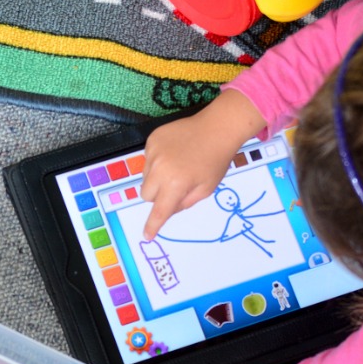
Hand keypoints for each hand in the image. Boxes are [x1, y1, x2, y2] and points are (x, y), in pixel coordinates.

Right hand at [140, 90, 265, 239]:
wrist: (217, 128)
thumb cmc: (215, 161)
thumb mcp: (206, 189)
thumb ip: (184, 203)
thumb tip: (168, 209)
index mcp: (176, 185)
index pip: (159, 211)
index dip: (153, 225)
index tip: (147, 235)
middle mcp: (160, 170)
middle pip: (146, 195)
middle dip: (157, 196)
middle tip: (176, 187)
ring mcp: (153, 153)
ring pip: (145, 177)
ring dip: (157, 178)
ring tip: (178, 166)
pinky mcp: (151, 140)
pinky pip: (148, 159)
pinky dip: (157, 162)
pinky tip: (174, 153)